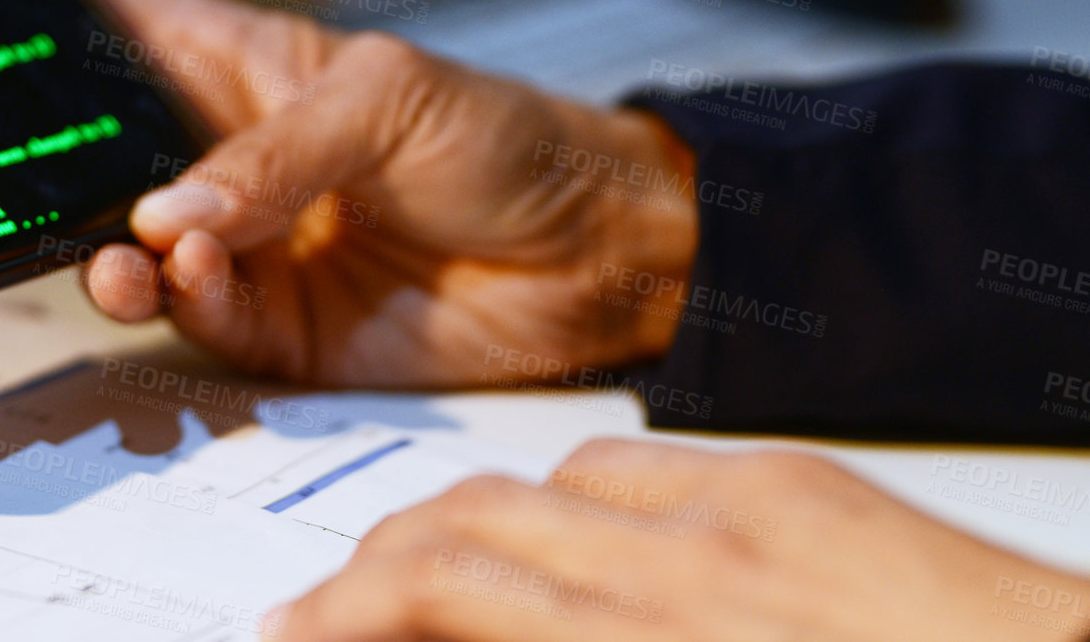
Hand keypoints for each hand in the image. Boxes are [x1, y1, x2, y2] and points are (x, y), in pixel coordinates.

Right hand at [0, 0, 699, 386]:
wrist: (592, 254)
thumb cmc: (500, 137)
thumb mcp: (387, 101)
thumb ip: (272, 156)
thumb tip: (168, 215)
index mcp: (235, 63)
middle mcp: (217, 155)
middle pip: (86, 139)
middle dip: (25, 144)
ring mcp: (234, 242)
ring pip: (120, 246)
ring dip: (107, 253)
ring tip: (131, 251)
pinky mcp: (266, 326)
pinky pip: (190, 318)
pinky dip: (183, 301)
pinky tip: (200, 278)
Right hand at [272, 438, 1089, 641]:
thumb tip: (477, 633)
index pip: (445, 597)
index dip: (348, 611)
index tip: (300, 633)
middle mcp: (687, 570)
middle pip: (466, 531)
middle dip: (369, 568)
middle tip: (320, 607)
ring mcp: (742, 509)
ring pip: (539, 480)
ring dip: (456, 520)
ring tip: (411, 562)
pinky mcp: (790, 480)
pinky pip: (633, 464)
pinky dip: (563, 495)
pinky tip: (555, 527)